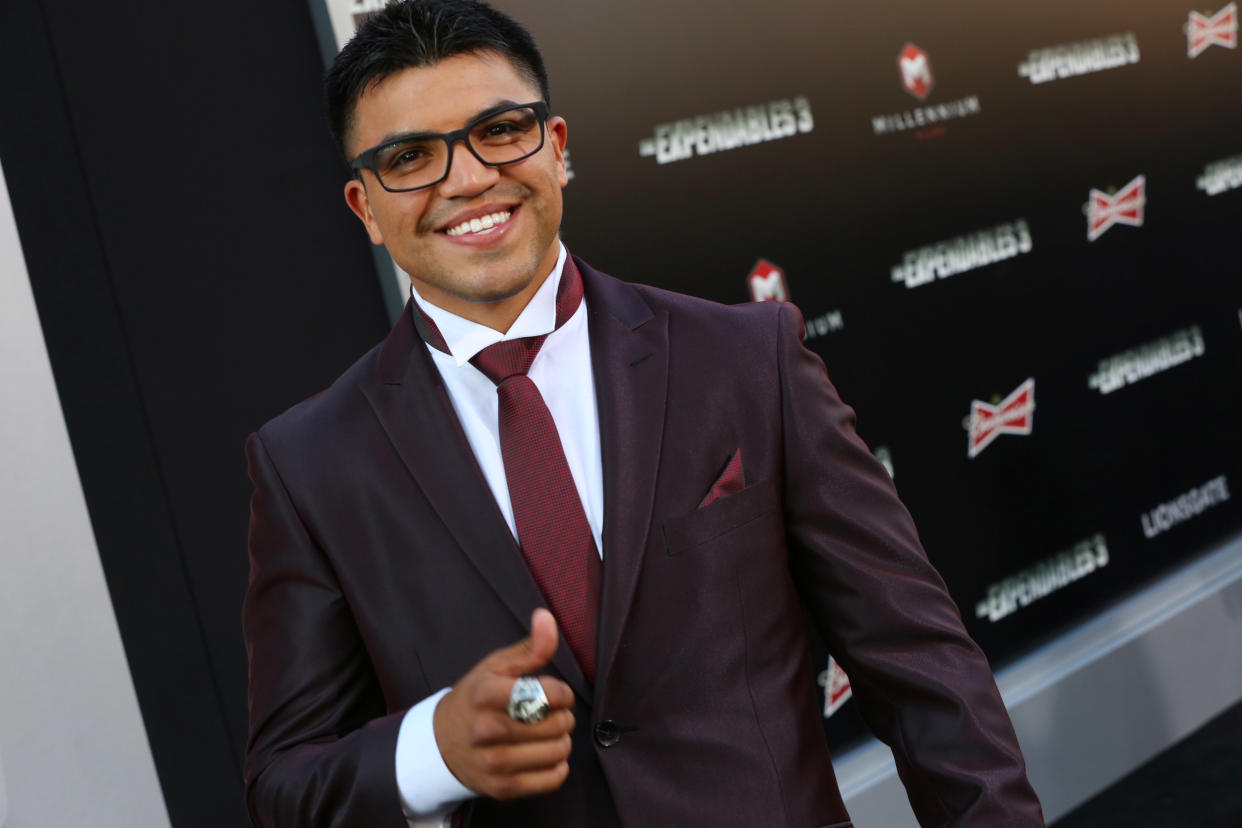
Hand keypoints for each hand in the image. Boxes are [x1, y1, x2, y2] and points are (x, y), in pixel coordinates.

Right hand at [433, 608, 575, 798]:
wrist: (440, 745)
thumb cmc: (475, 699)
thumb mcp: (496, 667)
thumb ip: (529, 646)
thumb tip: (547, 617)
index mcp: (486, 693)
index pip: (548, 694)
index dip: (561, 692)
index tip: (551, 693)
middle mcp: (487, 729)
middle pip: (557, 723)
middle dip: (562, 716)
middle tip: (548, 714)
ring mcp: (494, 762)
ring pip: (559, 751)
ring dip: (561, 740)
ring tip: (546, 734)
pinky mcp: (502, 788)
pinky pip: (553, 779)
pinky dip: (558, 767)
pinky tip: (545, 755)